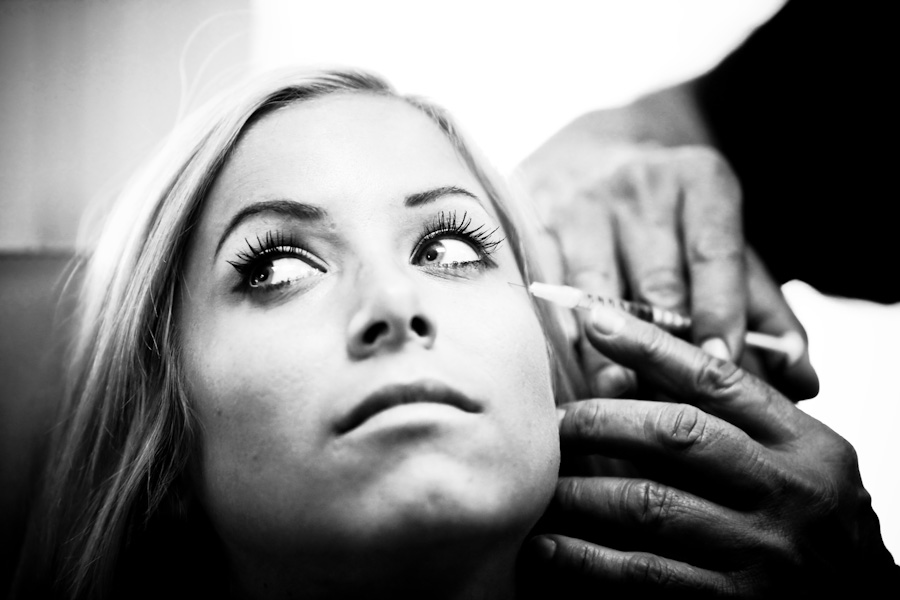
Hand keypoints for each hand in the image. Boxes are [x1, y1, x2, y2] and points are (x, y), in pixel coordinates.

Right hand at [514, 124, 817, 399]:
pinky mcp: (529, 223)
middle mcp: (637, 186)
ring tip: (618, 397)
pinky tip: (567, 373)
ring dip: (605, 350)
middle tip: (675, 407)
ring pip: (593, 293)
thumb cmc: (671, 216)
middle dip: (664, 348)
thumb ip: (763, 308)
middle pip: (654, 282)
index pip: (714, 252)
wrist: (595, 154)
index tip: (720, 366)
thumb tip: (804, 380)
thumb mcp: (725, 241)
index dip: (718, 312)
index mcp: (698, 179)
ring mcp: (578, 204)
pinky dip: (558, 334)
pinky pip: (544, 290)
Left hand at [520, 305, 896, 596]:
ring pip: (650, 503)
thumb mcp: (796, 457)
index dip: (648, 345)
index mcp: (802, 441)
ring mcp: (764, 549)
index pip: (715, 379)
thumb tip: (625, 376)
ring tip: (541, 484)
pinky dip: (587, 559)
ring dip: (580, 492)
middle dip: (599, 422)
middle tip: (553, 421)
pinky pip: (646, 573)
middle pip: (674, 434)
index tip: (591, 318)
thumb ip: (730, 419)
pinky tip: (547, 547)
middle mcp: (787, 489)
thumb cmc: (811, 518)